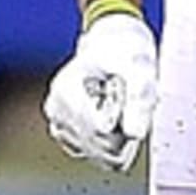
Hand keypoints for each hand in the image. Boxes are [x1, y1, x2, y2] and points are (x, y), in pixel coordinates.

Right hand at [43, 13, 157, 170]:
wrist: (112, 40)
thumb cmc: (124, 47)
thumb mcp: (138, 63)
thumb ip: (138, 97)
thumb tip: (135, 134)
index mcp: (66, 91)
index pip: (100, 130)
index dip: (124, 116)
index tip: (126, 91)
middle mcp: (56, 112)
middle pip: (102, 146)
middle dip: (123, 127)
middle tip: (125, 94)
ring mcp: (60, 126)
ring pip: (102, 154)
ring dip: (120, 133)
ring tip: (118, 101)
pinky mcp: (70, 136)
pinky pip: (100, 153)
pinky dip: (114, 137)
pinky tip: (113, 111)